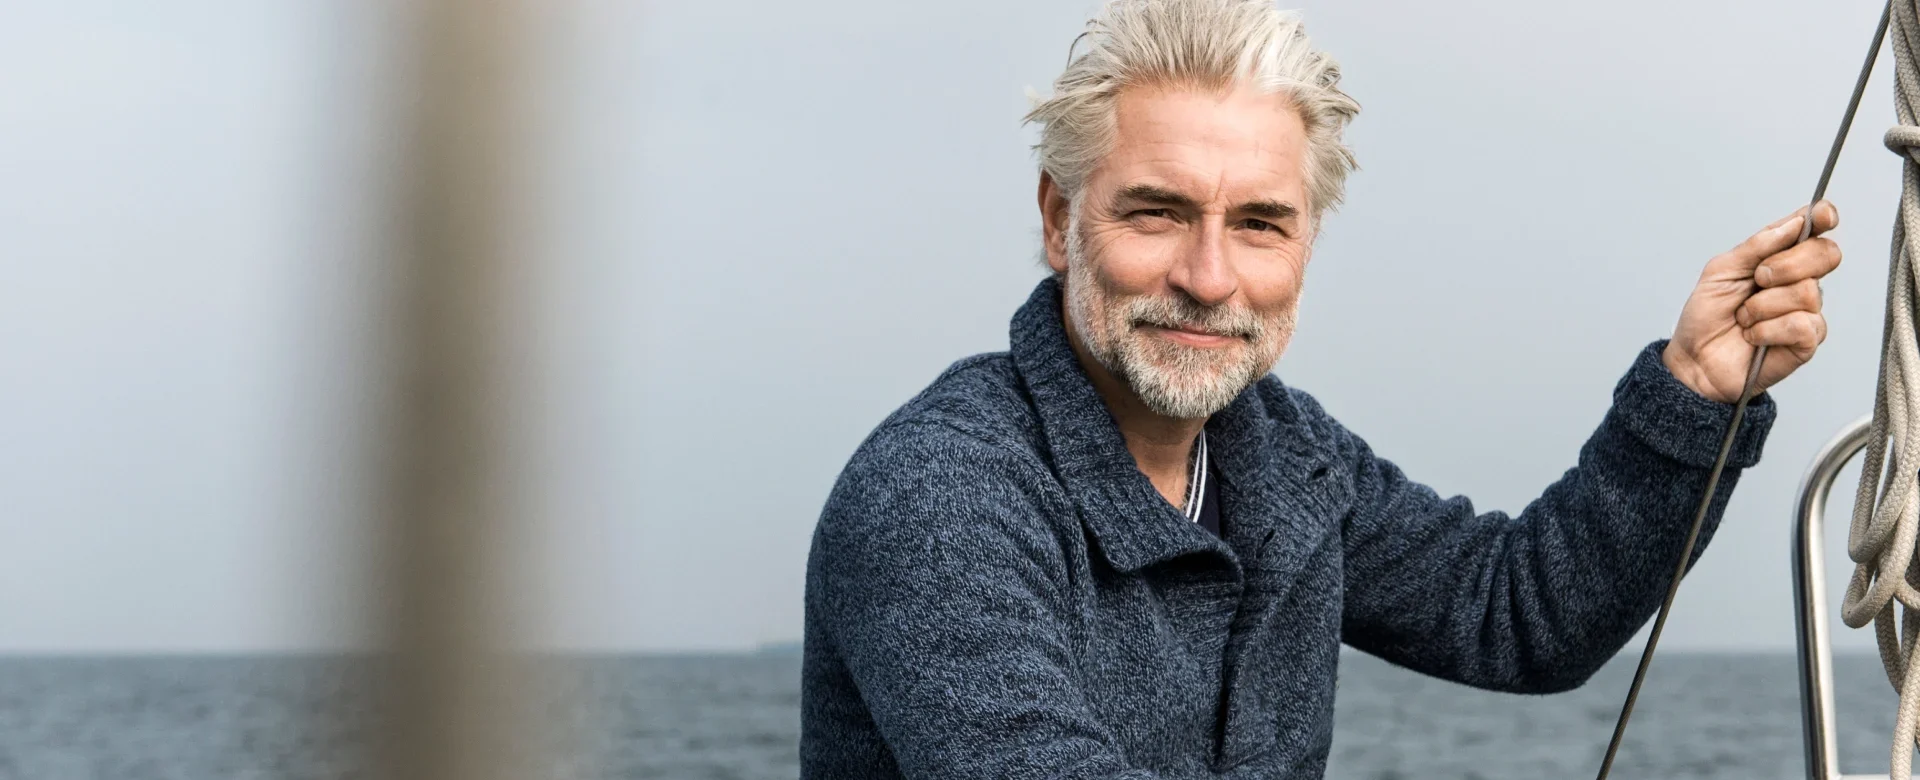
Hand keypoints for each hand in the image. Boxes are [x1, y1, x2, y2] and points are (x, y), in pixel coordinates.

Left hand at [1662, 200, 1841, 403]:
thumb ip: (1757, 246)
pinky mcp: (1807, 340)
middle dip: (1785, 265)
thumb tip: (1794, 223)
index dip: (1823, 218)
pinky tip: (1753, 336)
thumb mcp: (1721, 270)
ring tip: (1744, 318)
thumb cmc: (1707, 315)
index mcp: (1780, 258)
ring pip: (1807, 292)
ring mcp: (1807, 311)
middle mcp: (1800, 281)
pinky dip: (1767, 329)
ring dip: (1762, 306)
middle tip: (1757, 280)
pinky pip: (1801, 324)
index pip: (1813, 231)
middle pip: (1824, 254)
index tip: (1822, 215)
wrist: (1694, 359)